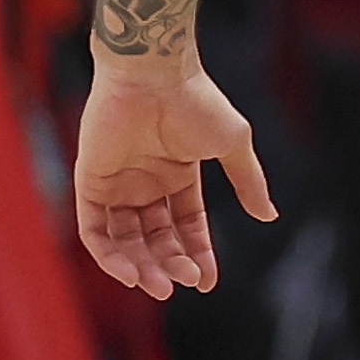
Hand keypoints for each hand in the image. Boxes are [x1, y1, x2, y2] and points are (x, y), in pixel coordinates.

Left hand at [74, 60, 275, 297]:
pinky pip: (93, 229)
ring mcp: (116, 183)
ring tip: (160, 285)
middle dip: (170, 264)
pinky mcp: (89, 181)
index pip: (187, 225)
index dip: (198, 254)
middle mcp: (146, 182)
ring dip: (141, 267)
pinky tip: (129, 271)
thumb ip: (248, 182)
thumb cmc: (197, 102)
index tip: (208, 282)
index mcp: (179, 174)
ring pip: (124, 241)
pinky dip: (108, 255)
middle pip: (156, 238)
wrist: (155, 74)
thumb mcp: (233, 146)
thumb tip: (269, 216)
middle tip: (183, 282)